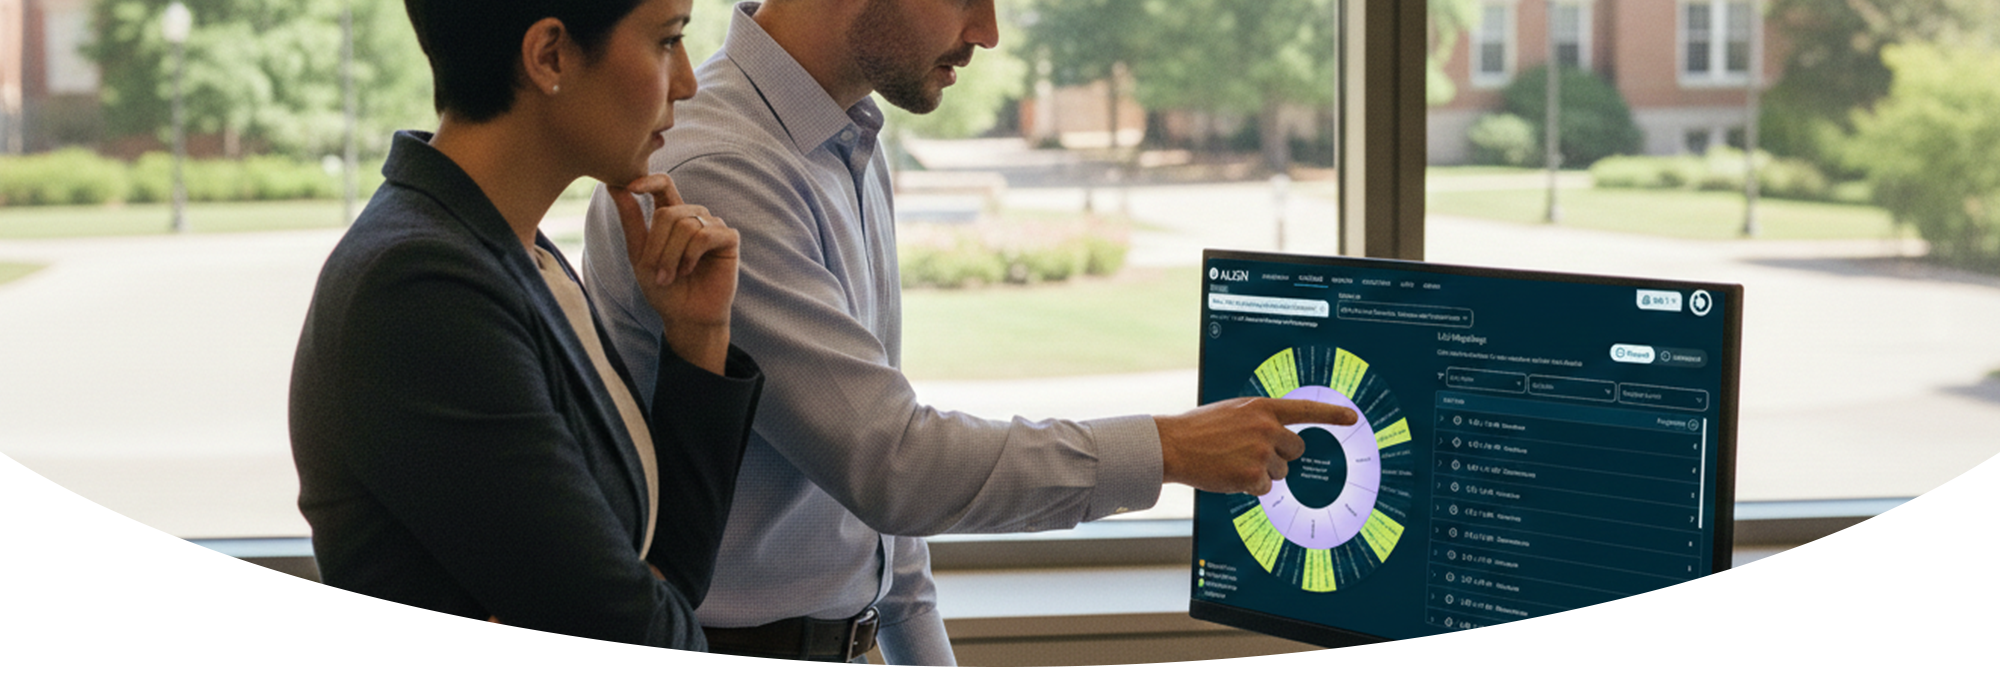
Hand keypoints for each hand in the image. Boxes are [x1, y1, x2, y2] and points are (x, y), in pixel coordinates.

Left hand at [608, 174, 737, 373]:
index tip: (629, 187)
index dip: (648, 180)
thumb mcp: (639, 254)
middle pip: (669, 213)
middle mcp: (694, 216)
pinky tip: (688, 270)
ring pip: (685, 226)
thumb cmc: (663, 288)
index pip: (663, 185)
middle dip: (657, 246)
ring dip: (672, 256)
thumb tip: (614, 187)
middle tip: (656, 273)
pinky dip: (691, 255)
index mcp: (672, 215)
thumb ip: (631, 221)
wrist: (686, 316)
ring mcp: (713, 226)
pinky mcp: (729, 238)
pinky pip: (705, 235)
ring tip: (671, 276)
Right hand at [1154, 397, 1358, 494]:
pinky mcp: (1253, 476)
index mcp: (1262, 408)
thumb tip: (1280, 437)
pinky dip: (1249, 486)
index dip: (1332, 414)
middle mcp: (1267, 428)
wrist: (1173, 444)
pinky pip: (1265, 488)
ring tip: (1233, 462)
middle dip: (1280, 455)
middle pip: (1296, 450)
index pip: (1306, 409)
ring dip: (1262, 472)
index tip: (1353, 418)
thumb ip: (1260, 419)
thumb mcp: (1233, 412)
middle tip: (1250, 452)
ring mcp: (1261, 452)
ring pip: (1280, 472)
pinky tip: (1229, 474)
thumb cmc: (1199, 429)